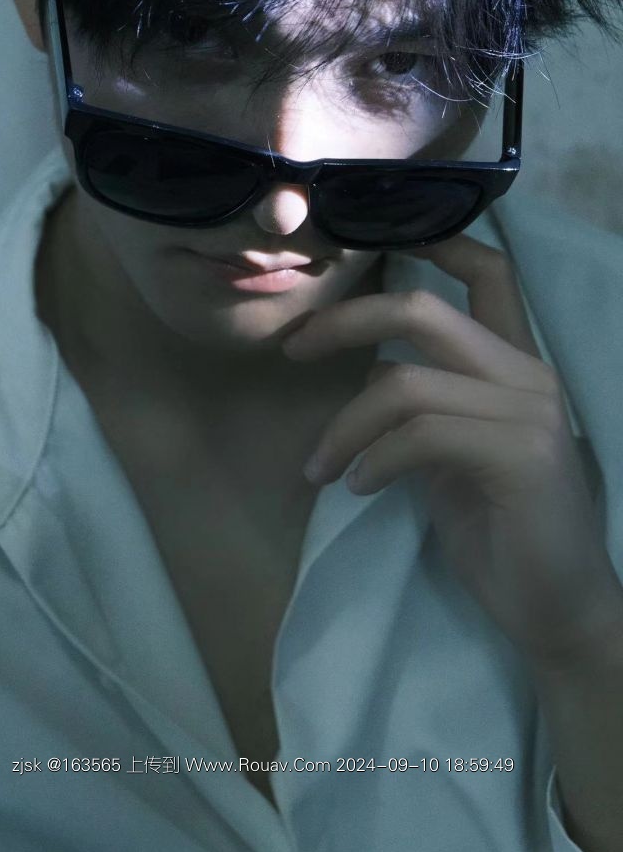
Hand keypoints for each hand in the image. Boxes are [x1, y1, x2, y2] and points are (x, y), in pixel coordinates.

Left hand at [282, 233, 622, 668]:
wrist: (558, 611)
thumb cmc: (503, 533)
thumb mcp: (455, 456)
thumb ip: (427, 407)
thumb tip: (371, 372)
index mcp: (517, 365)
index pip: (490, 274)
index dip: (437, 244)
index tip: (373, 240)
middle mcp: (528, 374)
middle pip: (423, 310)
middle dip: (347, 320)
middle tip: (293, 349)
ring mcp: (528, 413)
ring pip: (404, 383)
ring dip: (344, 426)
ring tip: (319, 467)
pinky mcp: (520, 456)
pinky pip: (418, 435)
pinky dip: (372, 459)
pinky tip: (358, 488)